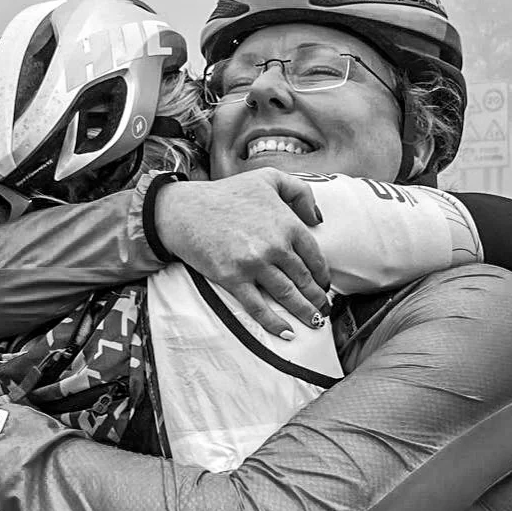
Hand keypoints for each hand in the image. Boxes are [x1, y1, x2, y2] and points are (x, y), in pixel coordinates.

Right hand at [153, 170, 331, 338]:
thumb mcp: (269, 177)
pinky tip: (287, 332)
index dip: (323, 275)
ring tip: (314, 322)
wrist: (186, 210)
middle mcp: (275, 245)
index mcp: (287, 223)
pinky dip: (275, 323)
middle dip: (318, 299)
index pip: (315, 257)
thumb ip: (300, 191)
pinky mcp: (234, 279)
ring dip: (305, 312)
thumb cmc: (227, 193)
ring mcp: (254, 264)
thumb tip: (318, 219)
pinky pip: (259, 307)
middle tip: (324, 310)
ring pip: (287, 295)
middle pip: (304, 280)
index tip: (325, 286)